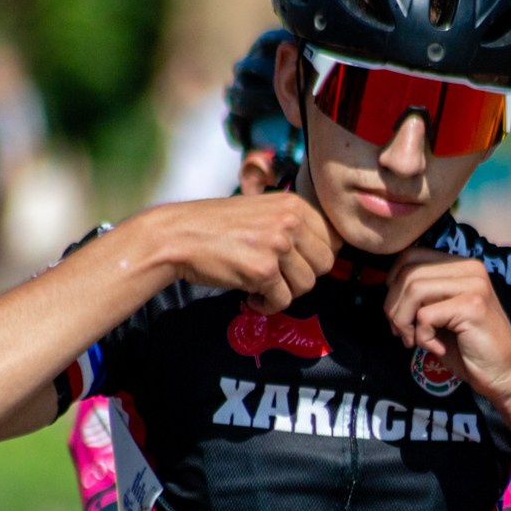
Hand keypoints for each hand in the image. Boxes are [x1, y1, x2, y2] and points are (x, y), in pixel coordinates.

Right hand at [142, 194, 334, 312]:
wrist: (178, 237)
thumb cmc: (215, 227)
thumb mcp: (260, 211)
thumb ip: (290, 225)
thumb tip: (321, 253)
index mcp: (292, 204)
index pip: (332, 238)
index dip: (316, 257)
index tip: (298, 265)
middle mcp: (289, 221)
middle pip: (324, 264)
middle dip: (303, 277)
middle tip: (280, 278)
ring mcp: (278, 246)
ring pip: (306, 284)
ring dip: (285, 292)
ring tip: (262, 286)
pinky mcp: (263, 271)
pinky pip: (283, 301)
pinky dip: (267, 306)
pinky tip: (251, 296)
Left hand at [384, 249, 510, 408]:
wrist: (503, 375)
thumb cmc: (468, 348)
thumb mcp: (440, 314)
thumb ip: (421, 295)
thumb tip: (387, 288)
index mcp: (461, 265)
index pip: (411, 256)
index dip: (393, 284)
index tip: (398, 314)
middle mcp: (470, 268)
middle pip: (408, 273)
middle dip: (394, 307)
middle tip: (403, 334)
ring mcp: (473, 285)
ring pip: (413, 290)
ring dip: (404, 322)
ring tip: (414, 341)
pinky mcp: (472, 306)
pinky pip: (425, 316)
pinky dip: (422, 337)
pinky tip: (437, 348)